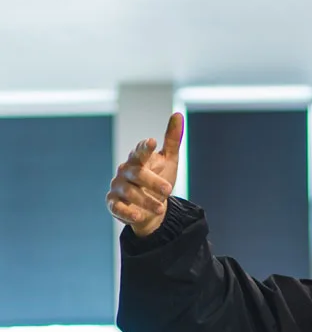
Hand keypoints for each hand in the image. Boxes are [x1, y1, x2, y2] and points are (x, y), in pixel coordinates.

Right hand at [106, 112, 183, 236]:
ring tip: (160, 208)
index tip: (152, 142)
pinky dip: (127, 212)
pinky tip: (138, 216)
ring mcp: (118, 187)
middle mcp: (126, 172)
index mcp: (138, 160)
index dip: (145, 147)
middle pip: (136, 174)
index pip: (140, 151)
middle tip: (168, 190)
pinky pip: (117, 207)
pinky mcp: (114, 204)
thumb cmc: (159, 180)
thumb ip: (172, 140)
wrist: (153, 209)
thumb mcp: (169, 161)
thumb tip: (178, 115)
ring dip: (146, 200)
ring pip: (129, 192)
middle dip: (152, 182)